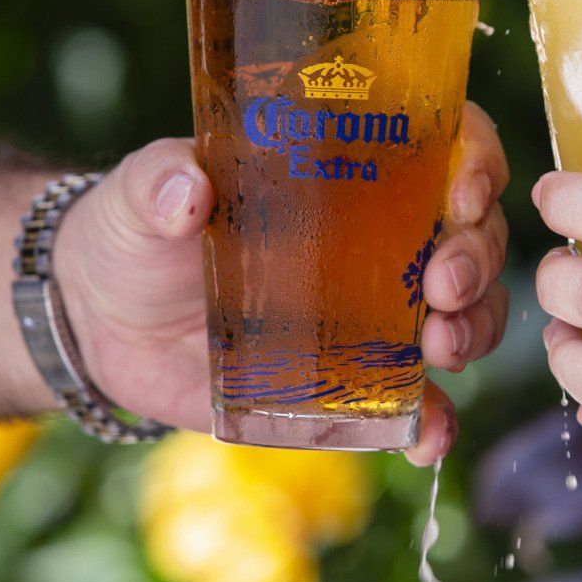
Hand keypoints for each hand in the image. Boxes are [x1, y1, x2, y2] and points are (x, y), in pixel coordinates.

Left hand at [50, 103, 509, 464]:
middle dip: (478, 260)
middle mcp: (385, 238)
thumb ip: (159, 182)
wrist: (104, 324)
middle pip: (474, 236)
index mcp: (353, 169)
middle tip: (442, 286)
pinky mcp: (357, 384)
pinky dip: (433, 424)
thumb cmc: (137, 234)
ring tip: (441, 348)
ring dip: (474, 331)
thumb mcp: (141, 193)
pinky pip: (419, 406)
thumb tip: (186, 188)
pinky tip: (425, 437)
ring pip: (468, 316)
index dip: (477, 161)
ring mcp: (379, 314)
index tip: (462, 192)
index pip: (446, 144)